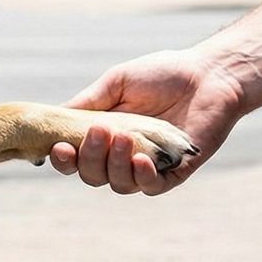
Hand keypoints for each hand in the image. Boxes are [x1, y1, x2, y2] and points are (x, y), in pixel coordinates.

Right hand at [48, 49, 243, 194]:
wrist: (209, 75)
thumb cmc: (163, 75)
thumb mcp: (117, 83)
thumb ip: (88, 102)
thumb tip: (52, 117)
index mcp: (104, 136)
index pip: (76, 158)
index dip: (64, 159)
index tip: (59, 147)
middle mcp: (122, 156)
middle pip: (92, 175)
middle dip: (91, 157)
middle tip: (100, 131)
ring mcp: (147, 167)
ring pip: (118, 183)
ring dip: (115, 163)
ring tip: (124, 137)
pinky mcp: (173, 174)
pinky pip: (150, 187)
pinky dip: (142, 177)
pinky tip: (142, 160)